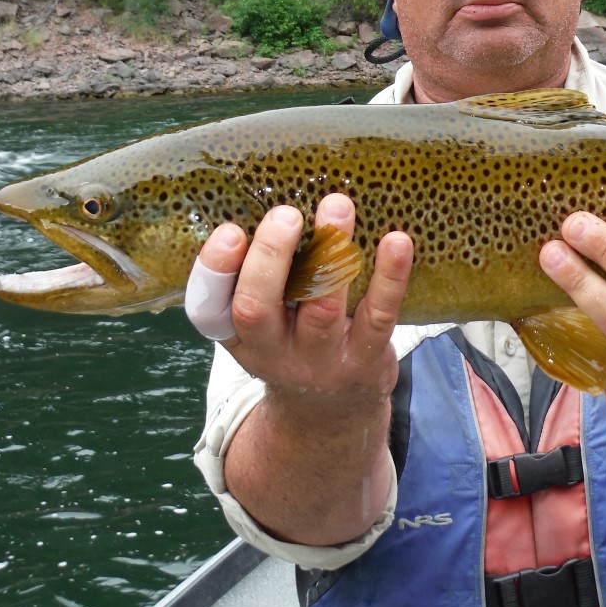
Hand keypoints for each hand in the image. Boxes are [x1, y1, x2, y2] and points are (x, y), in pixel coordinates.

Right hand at [194, 193, 412, 418]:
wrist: (329, 416)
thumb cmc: (293, 342)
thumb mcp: (263, 322)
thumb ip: (260, 273)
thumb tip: (269, 191)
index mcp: (238, 334)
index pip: (209, 308)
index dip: (214, 271)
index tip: (230, 231)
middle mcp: (271, 350)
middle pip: (258, 309)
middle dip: (271, 257)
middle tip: (286, 214)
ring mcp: (319, 358)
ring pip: (321, 307)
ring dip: (330, 253)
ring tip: (337, 206)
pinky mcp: (365, 358)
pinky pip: (378, 316)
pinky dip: (389, 276)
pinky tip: (396, 240)